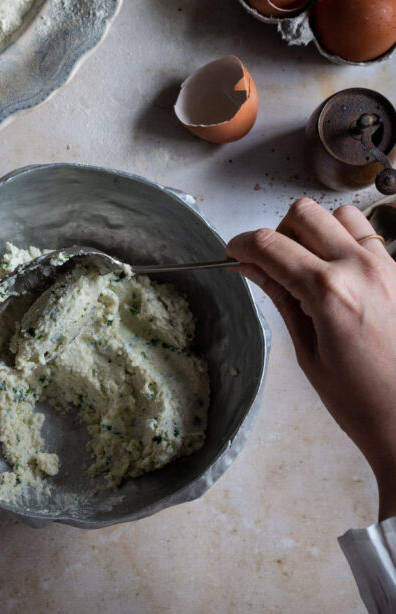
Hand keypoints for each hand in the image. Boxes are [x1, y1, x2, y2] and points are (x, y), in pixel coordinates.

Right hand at [227, 197, 395, 519]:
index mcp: (329, 292)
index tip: (233, 254)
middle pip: (303, 213)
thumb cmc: (361, 400)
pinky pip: (367, 235)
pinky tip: (338, 274)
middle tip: (272, 264)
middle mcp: (360, 269)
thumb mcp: (307, 351)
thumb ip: (280, 297)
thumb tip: (249, 267)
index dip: (241, 245)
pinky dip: (345, 241)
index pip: (269, 245)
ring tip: (309, 265)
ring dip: (316, 230)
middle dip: (278, 233)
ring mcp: (386, 266)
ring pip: (338, 214)